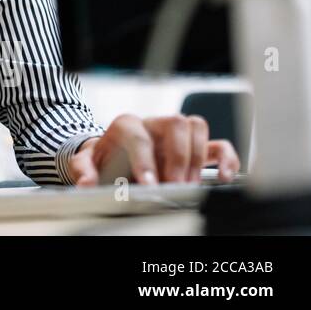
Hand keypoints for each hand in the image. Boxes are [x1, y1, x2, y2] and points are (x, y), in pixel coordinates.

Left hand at [67, 114, 240, 186]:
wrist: (112, 156)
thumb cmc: (103, 158)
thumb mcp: (86, 162)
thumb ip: (83, 171)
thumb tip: (86, 184)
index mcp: (126, 125)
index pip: (138, 136)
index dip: (145, 160)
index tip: (150, 185)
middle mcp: (153, 124)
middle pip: (174, 123)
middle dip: (176, 157)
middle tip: (174, 186)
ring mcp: (175, 135)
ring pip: (196, 126)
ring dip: (197, 158)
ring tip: (191, 186)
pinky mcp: (193, 148)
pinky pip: (217, 145)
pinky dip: (226, 159)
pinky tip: (226, 177)